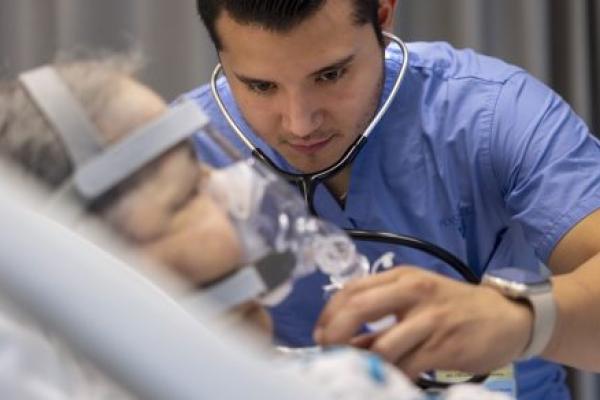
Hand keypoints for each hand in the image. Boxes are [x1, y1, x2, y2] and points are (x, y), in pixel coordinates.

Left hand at [314, 266, 532, 377]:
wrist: (507, 318)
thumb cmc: (453, 309)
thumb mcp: (416, 304)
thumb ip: (380, 321)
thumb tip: (341, 342)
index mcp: (401, 277)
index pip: (352, 289)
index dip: (329, 313)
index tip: (319, 334)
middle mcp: (412, 292)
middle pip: (359, 308)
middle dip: (334, 334)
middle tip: (327, 353)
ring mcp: (429, 319)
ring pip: (382, 346)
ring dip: (365, 364)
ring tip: (363, 372)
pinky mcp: (444, 346)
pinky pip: (407, 367)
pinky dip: (393, 377)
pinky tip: (392, 380)